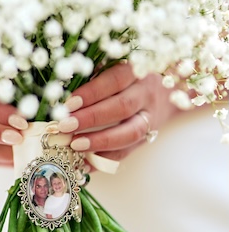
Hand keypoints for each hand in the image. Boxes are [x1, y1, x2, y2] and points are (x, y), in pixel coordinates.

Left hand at [58, 62, 179, 160]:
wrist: (170, 90)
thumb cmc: (131, 76)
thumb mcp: (118, 67)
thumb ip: (95, 75)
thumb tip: (60, 91)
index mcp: (137, 72)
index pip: (114, 81)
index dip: (91, 92)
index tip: (68, 103)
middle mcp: (146, 95)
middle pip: (121, 107)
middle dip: (91, 118)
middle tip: (65, 126)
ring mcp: (149, 119)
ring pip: (129, 133)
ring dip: (99, 141)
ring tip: (74, 146)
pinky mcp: (147, 138)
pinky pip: (127, 152)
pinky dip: (104, 159)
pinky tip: (83, 163)